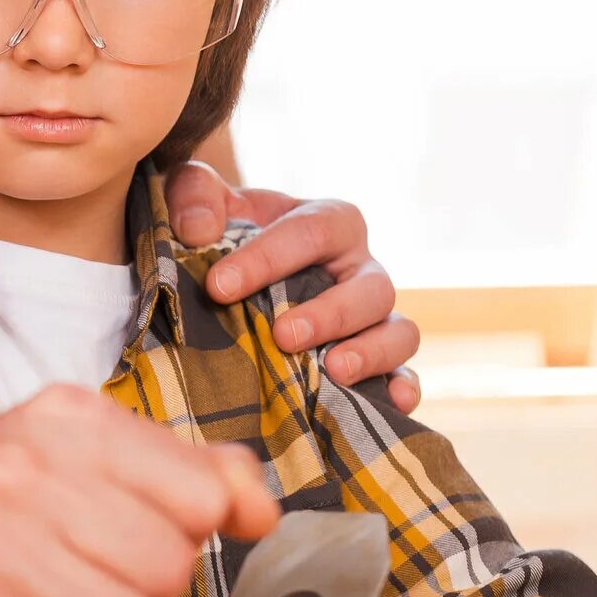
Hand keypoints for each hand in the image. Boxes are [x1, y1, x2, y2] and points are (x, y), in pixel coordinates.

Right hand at [0, 385, 278, 596]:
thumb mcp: (68, 449)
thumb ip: (176, 470)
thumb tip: (263, 510)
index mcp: (67, 420)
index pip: (201, 489)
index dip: (207, 530)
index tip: (179, 542)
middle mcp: (31, 470)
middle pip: (169, 564)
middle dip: (158, 594)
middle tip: (115, 594)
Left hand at [163, 163, 421, 413]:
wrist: (234, 273)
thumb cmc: (224, 231)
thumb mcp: (200, 198)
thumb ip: (193, 195)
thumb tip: (199, 229)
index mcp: (327, 221)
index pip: (310, 231)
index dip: (268, 258)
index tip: (218, 287)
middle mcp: (359, 268)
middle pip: (370, 285)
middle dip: (330, 313)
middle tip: (282, 336)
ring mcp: (372, 316)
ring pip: (398, 330)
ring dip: (371, 352)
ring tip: (334, 370)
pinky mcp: (375, 359)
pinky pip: (404, 372)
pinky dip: (402, 386)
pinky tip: (393, 401)